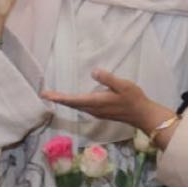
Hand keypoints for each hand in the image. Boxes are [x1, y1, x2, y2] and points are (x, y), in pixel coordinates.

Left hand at [42, 69, 173, 136]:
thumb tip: (94, 72)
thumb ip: (108, 79)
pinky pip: (82, 107)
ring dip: (65, 101)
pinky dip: (74, 103)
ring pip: (76, 106)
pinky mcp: (100, 112)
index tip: (45, 95)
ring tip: (55, 96)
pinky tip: (73, 99)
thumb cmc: (134, 99)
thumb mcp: (123, 85)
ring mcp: (96, 112)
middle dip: (58, 99)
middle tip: (45, 94)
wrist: (142, 115)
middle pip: (72, 104)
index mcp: (96, 102)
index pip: (73, 100)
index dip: (58, 97)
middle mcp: (93, 109)